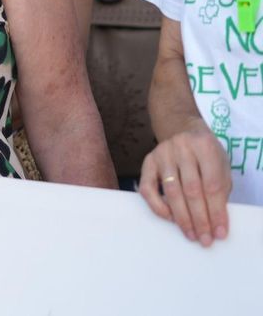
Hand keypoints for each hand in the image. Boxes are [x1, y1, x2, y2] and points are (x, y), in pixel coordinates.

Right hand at [139, 123, 231, 245]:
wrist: (183, 130)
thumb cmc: (206, 154)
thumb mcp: (221, 165)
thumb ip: (220, 189)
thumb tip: (216, 222)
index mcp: (205, 146)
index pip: (212, 185)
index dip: (216, 211)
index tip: (220, 232)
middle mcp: (182, 147)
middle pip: (191, 190)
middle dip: (200, 219)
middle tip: (205, 238)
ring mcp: (162, 153)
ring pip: (172, 191)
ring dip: (182, 217)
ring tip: (190, 234)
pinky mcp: (147, 161)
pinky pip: (148, 188)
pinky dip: (157, 206)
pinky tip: (169, 218)